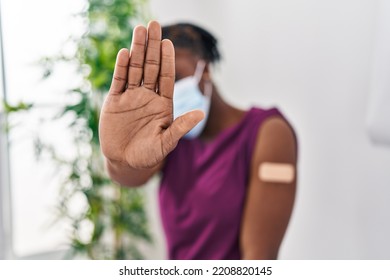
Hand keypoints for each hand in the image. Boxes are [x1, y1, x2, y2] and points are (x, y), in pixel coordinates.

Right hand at [99, 21, 203, 168]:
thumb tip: (201, 113)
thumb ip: (181, 127)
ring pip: (135, 69)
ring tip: (139, 30)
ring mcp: (131, 97)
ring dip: (137, 50)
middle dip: (152, 46)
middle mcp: (147, 96)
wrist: (125, 163)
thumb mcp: (166, 142)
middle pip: (150, 67)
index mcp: (162, 103)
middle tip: (153, 25)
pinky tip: (126, 53)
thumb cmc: (149, 155)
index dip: (166, 59)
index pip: (165, 77)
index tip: (168, 42)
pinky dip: (122, 68)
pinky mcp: (115, 102)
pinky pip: (119, 81)